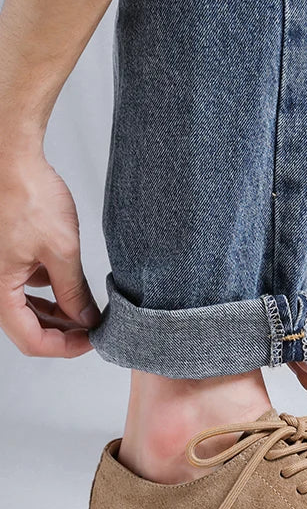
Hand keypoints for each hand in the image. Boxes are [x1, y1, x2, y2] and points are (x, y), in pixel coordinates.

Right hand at [0, 140, 100, 357]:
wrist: (12, 160)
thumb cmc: (28, 196)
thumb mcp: (62, 251)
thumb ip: (73, 291)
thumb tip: (86, 319)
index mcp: (0, 288)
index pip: (30, 340)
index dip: (65, 348)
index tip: (93, 341)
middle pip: (27, 327)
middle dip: (63, 332)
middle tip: (95, 328)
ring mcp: (0, 271)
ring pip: (27, 309)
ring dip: (57, 314)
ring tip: (88, 309)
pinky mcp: (6, 259)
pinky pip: (24, 288)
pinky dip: (48, 293)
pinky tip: (69, 285)